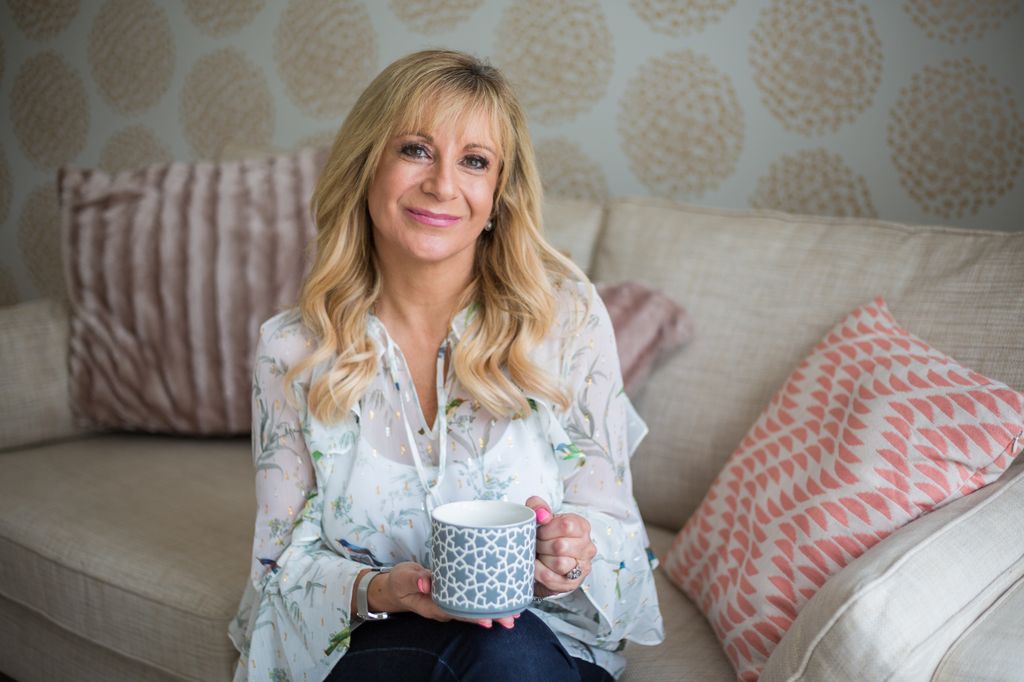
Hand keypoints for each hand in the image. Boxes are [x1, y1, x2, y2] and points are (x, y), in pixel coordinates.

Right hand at [366, 561, 517, 628]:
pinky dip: (486, 597)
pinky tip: (502, 595)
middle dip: (491, 616)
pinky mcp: (454, 593)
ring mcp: (450, 602)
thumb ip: (414, 579)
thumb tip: (427, 581)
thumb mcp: (402, 578)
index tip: (489, 619)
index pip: (456, 613)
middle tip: (512, 617)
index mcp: (433, 606)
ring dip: (493, 608)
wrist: (396, 586)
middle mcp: (444, 607)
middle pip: (470, 614)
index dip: (473, 617)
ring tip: (515, 610)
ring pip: (473, 608)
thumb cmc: (400, 582)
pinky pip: (471, 599)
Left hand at [525, 496, 596, 596]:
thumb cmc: (544, 534)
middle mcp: (588, 547)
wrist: (543, 558)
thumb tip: (542, 515)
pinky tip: (536, 566)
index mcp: (582, 527)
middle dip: (541, 545)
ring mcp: (583, 567)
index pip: (566, 526)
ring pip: (559, 564)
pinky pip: (552, 578)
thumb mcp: (540, 515)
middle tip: (536, 544)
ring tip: (538, 555)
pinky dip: (539, 572)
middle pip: (560, 546)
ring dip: (542, 559)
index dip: (547, 529)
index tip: (539, 531)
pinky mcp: (573, 583)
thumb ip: (538, 506)